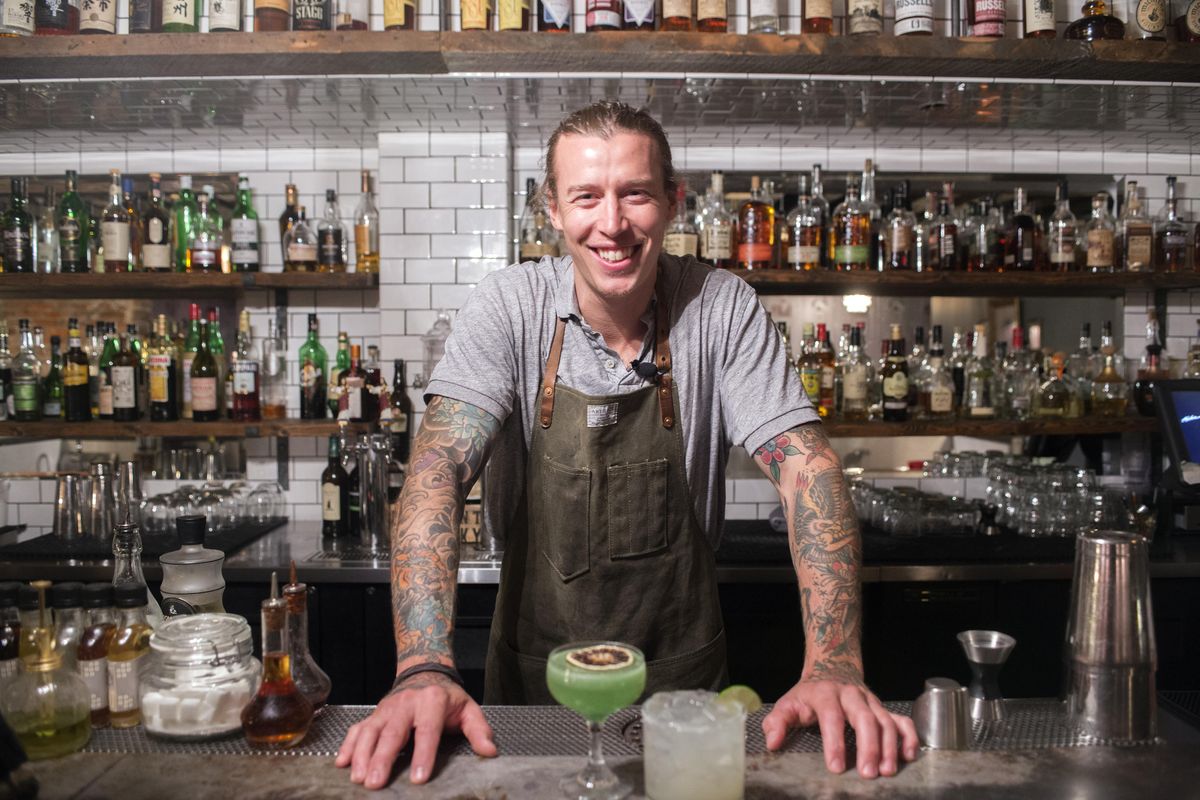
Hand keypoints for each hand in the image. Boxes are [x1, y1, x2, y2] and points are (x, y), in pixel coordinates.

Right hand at [335, 673, 497, 789]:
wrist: (424, 671)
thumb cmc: (446, 697)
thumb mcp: (468, 709)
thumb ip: (479, 730)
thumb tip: (489, 751)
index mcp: (432, 701)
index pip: (427, 730)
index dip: (423, 754)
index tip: (419, 777)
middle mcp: (406, 703)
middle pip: (393, 733)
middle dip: (383, 759)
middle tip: (376, 783)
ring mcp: (386, 709)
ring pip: (371, 731)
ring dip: (362, 755)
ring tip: (359, 778)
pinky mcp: (374, 714)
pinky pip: (358, 729)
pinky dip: (348, 745)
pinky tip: (342, 763)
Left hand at [762, 674, 918, 778]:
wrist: (831, 667)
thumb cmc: (808, 693)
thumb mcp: (788, 703)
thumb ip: (777, 722)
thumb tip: (773, 743)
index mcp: (825, 693)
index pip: (831, 716)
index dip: (834, 742)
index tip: (836, 767)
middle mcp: (851, 694)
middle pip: (864, 718)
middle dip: (868, 746)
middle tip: (868, 773)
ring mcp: (870, 700)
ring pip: (885, 720)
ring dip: (889, 746)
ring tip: (887, 771)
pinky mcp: (882, 707)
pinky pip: (901, 720)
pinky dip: (908, 736)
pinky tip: (909, 756)